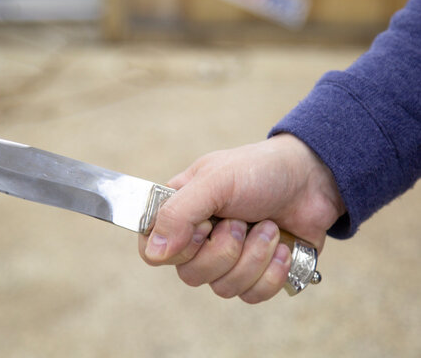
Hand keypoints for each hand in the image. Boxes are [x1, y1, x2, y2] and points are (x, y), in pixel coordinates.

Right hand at [138, 134, 344, 302]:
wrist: (313, 180)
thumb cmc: (259, 170)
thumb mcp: (215, 181)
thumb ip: (178, 213)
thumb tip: (154, 252)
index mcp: (180, 214)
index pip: (153, 251)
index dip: (178, 247)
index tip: (203, 225)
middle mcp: (198, 241)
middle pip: (190, 275)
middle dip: (225, 249)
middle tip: (241, 221)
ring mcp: (227, 260)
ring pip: (222, 288)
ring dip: (253, 257)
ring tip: (268, 227)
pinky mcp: (255, 274)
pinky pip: (251, 295)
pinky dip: (271, 272)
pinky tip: (282, 247)